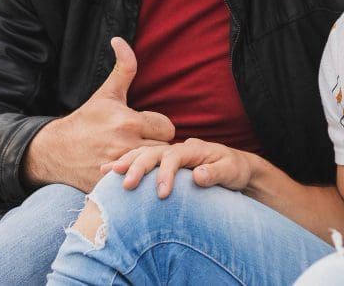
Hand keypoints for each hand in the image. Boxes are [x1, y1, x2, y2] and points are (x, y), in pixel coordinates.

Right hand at [21, 37, 175, 191]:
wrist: (53, 152)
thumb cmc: (85, 121)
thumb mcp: (106, 94)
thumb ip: (123, 68)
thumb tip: (120, 39)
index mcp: (128, 121)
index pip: (168, 127)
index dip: (161, 128)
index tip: (150, 130)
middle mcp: (125, 145)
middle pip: (165, 150)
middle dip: (159, 148)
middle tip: (147, 147)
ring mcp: (118, 168)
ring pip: (154, 169)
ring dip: (152, 167)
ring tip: (143, 163)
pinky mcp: (112, 186)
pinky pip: (139, 187)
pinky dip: (140, 184)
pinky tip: (134, 179)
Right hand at [103, 138, 257, 197]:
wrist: (236, 166)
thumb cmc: (234, 169)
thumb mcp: (231, 171)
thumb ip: (215, 173)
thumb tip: (198, 176)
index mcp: (194, 149)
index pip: (175, 156)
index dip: (167, 174)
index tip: (162, 194)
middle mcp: (179, 148)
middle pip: (154, 152)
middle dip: (139, 167)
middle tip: (126, 185)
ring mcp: (170, 154)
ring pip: (144, 153)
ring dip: (126, 162)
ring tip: (106, 172)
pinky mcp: (163, 163)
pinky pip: (142, 160)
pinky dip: (125, 164)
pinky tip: (107, 172)